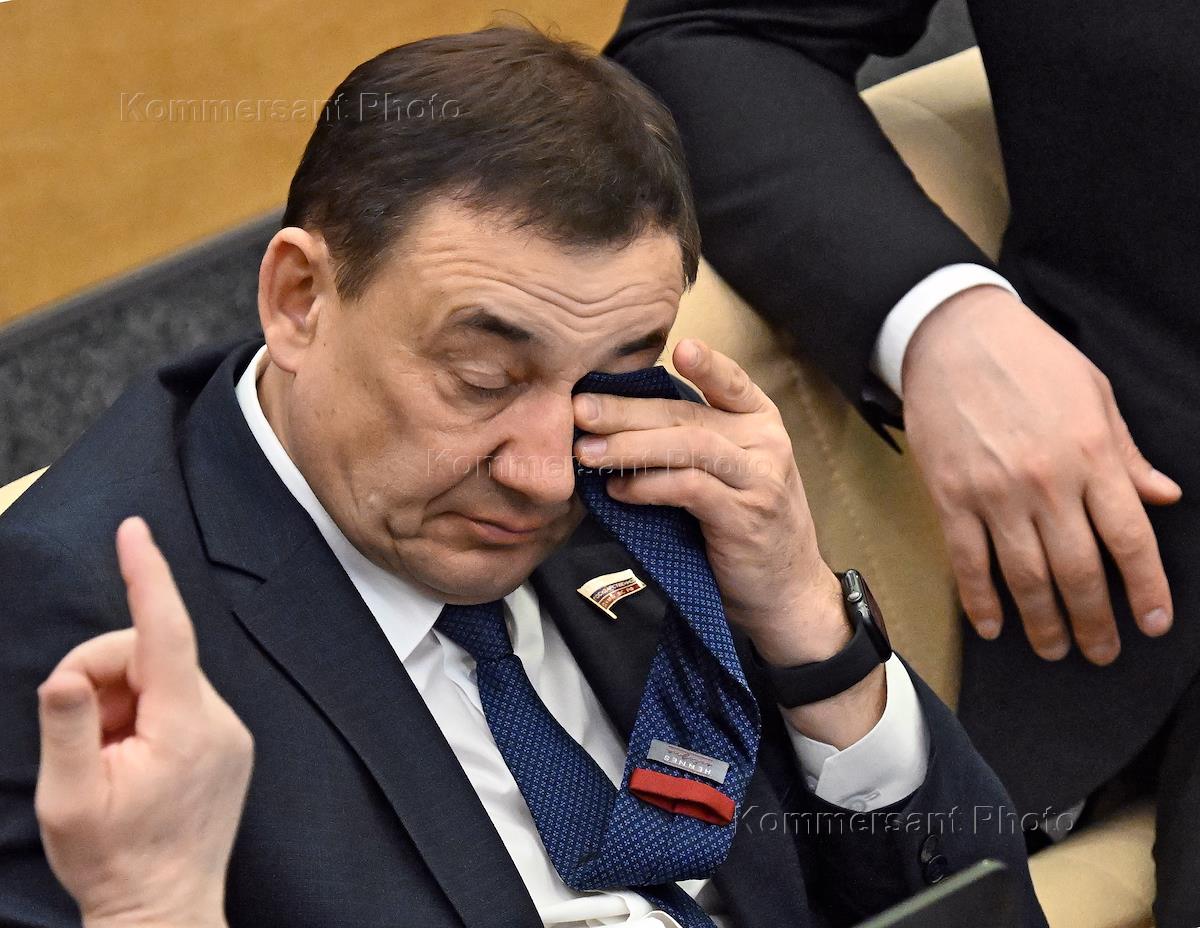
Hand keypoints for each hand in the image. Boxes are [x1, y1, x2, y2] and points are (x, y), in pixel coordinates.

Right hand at [35, 517, 252, 927]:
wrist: (165, 911)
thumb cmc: (114, 862)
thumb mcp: (69, 800)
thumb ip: (67, 727)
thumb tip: (65, 676)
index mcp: (184, 725)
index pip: (164, 630)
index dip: (147, 575)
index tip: (134, 531)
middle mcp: (219, 718)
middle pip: (149, 654)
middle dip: (102, 678)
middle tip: (83, 739)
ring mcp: (229, 730)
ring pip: (161, 677)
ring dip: (121, 704)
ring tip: (110, 761)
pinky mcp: (227, 742)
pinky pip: (177, 700)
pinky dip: (144, 717)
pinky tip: (134, 762)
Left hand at [574, 339, 882, 745]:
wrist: (787, 594)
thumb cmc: (744, 530)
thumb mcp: (728, 476)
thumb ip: (692, 445)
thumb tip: (615, 423)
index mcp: (761, 423)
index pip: (731, 382)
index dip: (706, 363)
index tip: (676, 347)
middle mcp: (766, 442)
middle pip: (688, 413)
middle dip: (628, 409)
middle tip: (580, 408)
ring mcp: (760, 478)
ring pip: (689, 445)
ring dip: (630, 446)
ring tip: (586, 453)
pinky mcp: (745, 516)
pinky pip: (690, 488)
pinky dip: (649, 486)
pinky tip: (618, 490)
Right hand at [902, 286, 1181, 664]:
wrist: (953, 334)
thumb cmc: (1029, 358)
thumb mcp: (1095, 394)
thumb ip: (1127, 452)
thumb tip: (1163, 497)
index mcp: (1092, 454)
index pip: (1130, 539)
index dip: (1145, 590)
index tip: (1152, 623)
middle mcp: (1047, 482)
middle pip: (1078, 571)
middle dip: (1094, 622)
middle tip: (1101, 652)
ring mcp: (994, 493)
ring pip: (1025, 576)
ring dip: (1043, 622)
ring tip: (1055, 649)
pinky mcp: (950, 496)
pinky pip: (967, 561)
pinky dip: (980, 600)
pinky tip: (993, 625)